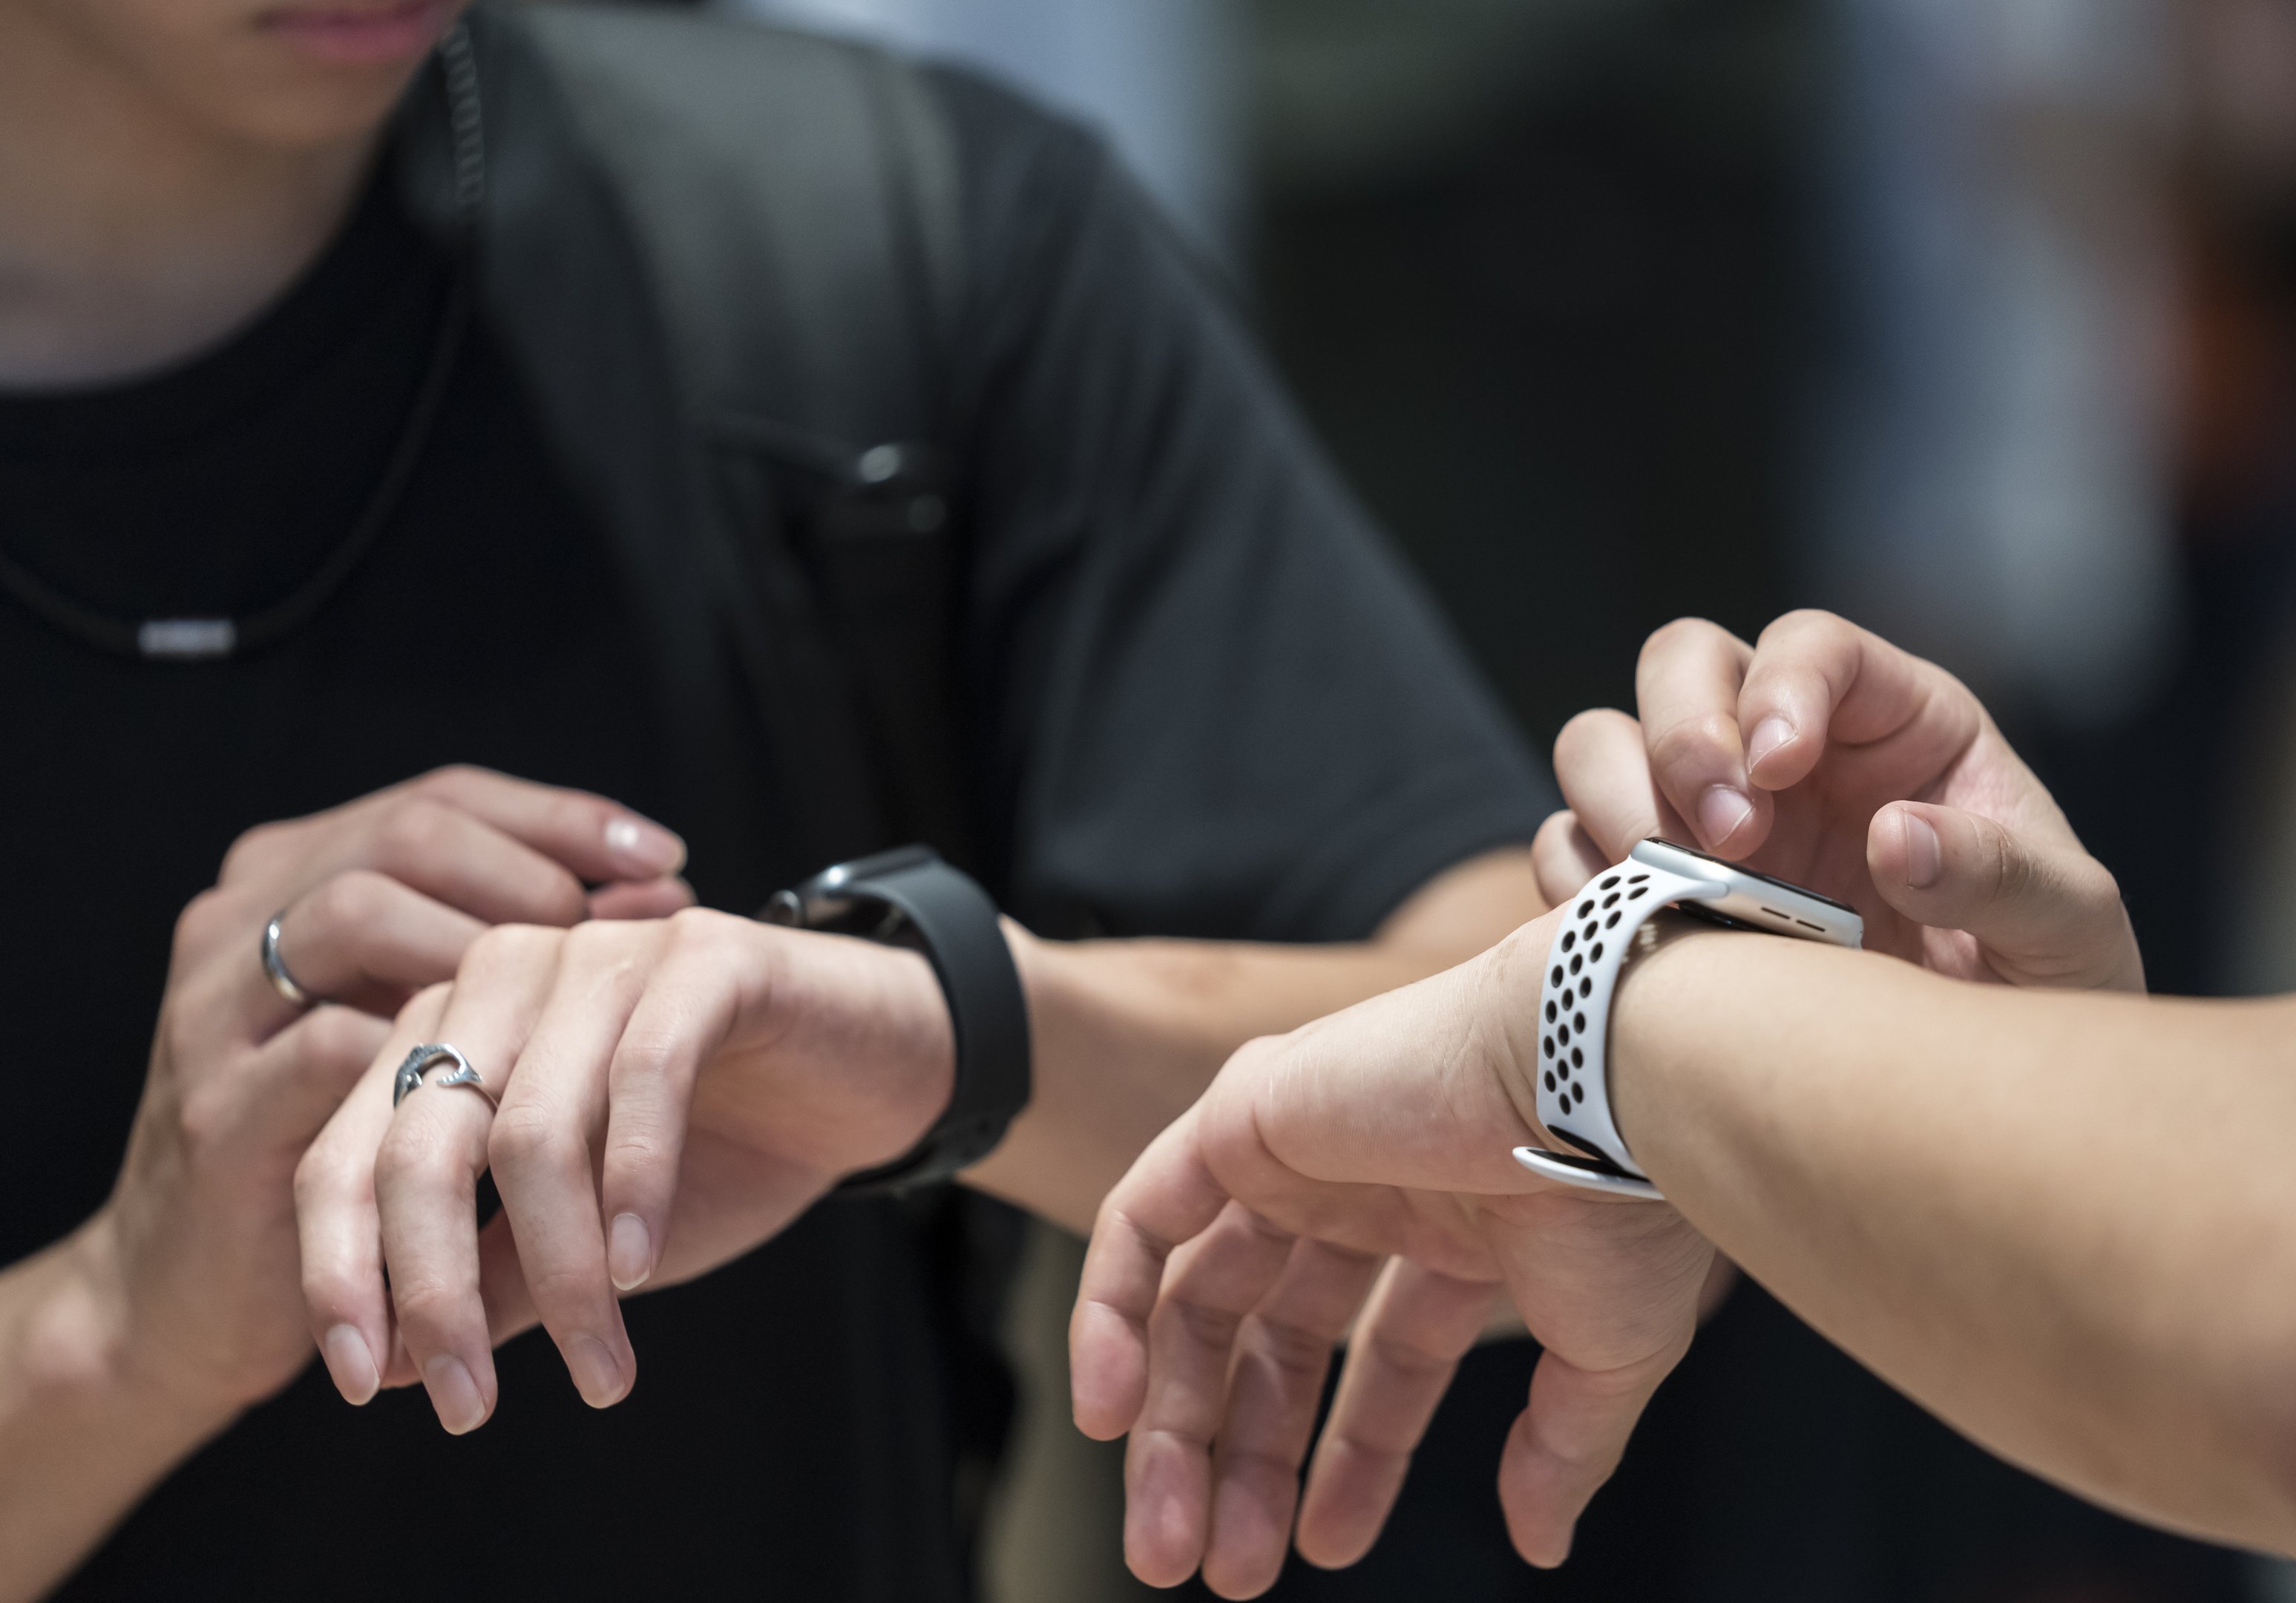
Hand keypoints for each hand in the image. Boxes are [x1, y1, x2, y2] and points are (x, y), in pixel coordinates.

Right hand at [80, 768, 688, 1423]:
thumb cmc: (348, 1148)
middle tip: (636, 935)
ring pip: (362, 913)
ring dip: (490, 951)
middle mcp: (240, 920)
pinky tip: (520, 1096)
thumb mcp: (419, 1031)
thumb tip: (664, 900)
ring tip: (580, 1007)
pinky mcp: (219, 1112)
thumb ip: (508, 959)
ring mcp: (216, 1009)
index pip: (443, 801)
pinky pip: (334, 1050)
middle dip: (538, 875)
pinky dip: (438, 1063)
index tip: (669, 858)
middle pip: (408, 834)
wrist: (188, 1299)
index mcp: (294, 880)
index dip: (561, 821)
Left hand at [293, 909, 955, 1431]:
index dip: (339, 1270)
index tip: (360, 1384)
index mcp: (451, 1034)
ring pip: (533, 1125)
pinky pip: (645, 1072)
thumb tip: (382, 1369)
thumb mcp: (593, 1240)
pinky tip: (644, 1265)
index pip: (348, 1151)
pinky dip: (637, 1180)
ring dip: (560, 1268)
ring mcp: (602, 955)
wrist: (879, 1070)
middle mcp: (506, 976)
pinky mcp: (704, 954)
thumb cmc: (727, 1149)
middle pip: (422, 1141)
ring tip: (600, 1366)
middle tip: (466, 1405)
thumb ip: (493, 1277)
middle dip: (433, 1286)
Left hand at [1069, 908, 1712, 1596]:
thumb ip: (1560, 1445)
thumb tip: (1542, 1541)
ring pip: (1203, 1296)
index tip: (1325, 1547)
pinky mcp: (1243, 1116)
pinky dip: (1109, 1308)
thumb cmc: (1622, 1196)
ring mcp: (1303, 1150)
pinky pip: (1143, 1219)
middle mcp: (1372, 1184)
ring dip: (1173, 1421)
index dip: (1353, 1457)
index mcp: (1462, 1226)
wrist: (1597, 1083)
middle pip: (1278, 1338)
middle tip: (1223, 1569)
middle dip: (1245, 1460)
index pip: (1384, 1356)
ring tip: (1166, 1536)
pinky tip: (1112, 1410)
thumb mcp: (1605, 1351)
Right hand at [1539, 611, 2142, 990]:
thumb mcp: (2070, 932)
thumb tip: (1899, 837)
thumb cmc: (2038, 989)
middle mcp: (1784, 751)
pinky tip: (1633, 936)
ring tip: (1668, 889)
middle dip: (1682, 736)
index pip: (1810, 647)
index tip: (1781, 770)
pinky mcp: (1648, 891)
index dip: (1781, 688)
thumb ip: (2005, 878)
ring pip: (1602, 743)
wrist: (1973, 1099)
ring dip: (1615, 800)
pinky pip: (1568, 852)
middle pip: (1681, 665)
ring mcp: (1704, 816)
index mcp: (1892, 723)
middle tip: (1726, 840)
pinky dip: (1579, 884)